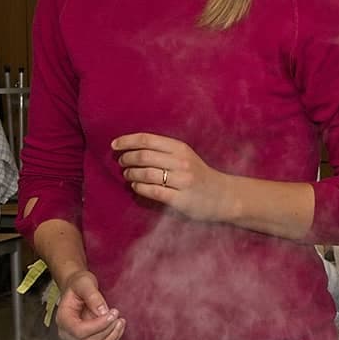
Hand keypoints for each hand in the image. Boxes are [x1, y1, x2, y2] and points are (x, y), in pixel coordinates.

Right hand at [55, 270, 123, 339]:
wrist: (77, 289)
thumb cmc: (78, 285)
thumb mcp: (85, 283)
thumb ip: (92, 296)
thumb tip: (103, 312)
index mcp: (63, 318)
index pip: (79, 331)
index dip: (98, 326)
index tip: (112, 314)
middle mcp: (66, 333)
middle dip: (106, 331)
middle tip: (117, 316)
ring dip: (111, 338)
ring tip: (120, 322)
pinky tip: (118, 327)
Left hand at [113, 133, 234, 222]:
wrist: (223, 196)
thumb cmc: (199, 175)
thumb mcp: (185, 156)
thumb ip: (164, 151)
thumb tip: (133, 148)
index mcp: (181, 148)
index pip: (148, 140)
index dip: (127, 141)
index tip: (115, 145)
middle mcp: (182, 162)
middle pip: (144, 156)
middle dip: (127, 158)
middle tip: (121, 162)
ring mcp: (182, 181)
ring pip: (146, 173)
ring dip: (131, 174)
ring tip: (127, 175)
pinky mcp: (181, 199)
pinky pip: (153, 191)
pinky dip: (139, 188)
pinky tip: (135, 187)